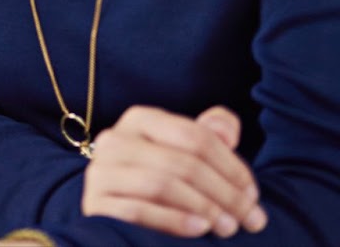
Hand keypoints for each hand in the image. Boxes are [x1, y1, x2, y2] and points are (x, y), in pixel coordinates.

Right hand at [82, 105, 266, 236]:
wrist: (119, 216)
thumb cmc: (162, 182)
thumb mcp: (184, 154)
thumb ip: (207, 135)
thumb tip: (226, 130)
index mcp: (140, 119)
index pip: (195, 136)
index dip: (232, 166)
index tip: (254, 195)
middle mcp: (115, 139)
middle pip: (182, 162)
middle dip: (225, 194)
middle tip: (252, 220)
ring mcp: (100, 170)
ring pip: (161, 184)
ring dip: (203, 208)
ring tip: (229, 228)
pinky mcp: (95, 202)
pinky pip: (137, 210)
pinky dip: (174, 221)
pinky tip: (199, 230)